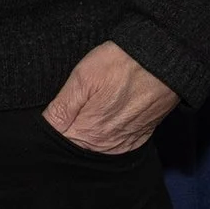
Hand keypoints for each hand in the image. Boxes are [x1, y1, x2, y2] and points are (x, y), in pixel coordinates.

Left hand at [42, 41, 177, 154]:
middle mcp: (105, 145)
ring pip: (92, 147)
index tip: (52, 113)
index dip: (51, 127)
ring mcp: (122, 144)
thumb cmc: (121, 64)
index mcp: (88, 133)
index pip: (58, 142)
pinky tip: (103, 116)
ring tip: (89, 108)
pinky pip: (112, 145)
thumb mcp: (83, 78)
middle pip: (75, 147)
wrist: (164, 61)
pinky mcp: (136, 139)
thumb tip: (45, 126)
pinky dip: (103, 135)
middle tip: (71, 107)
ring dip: (85, 134)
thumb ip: (62, 108)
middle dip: (67, 132)